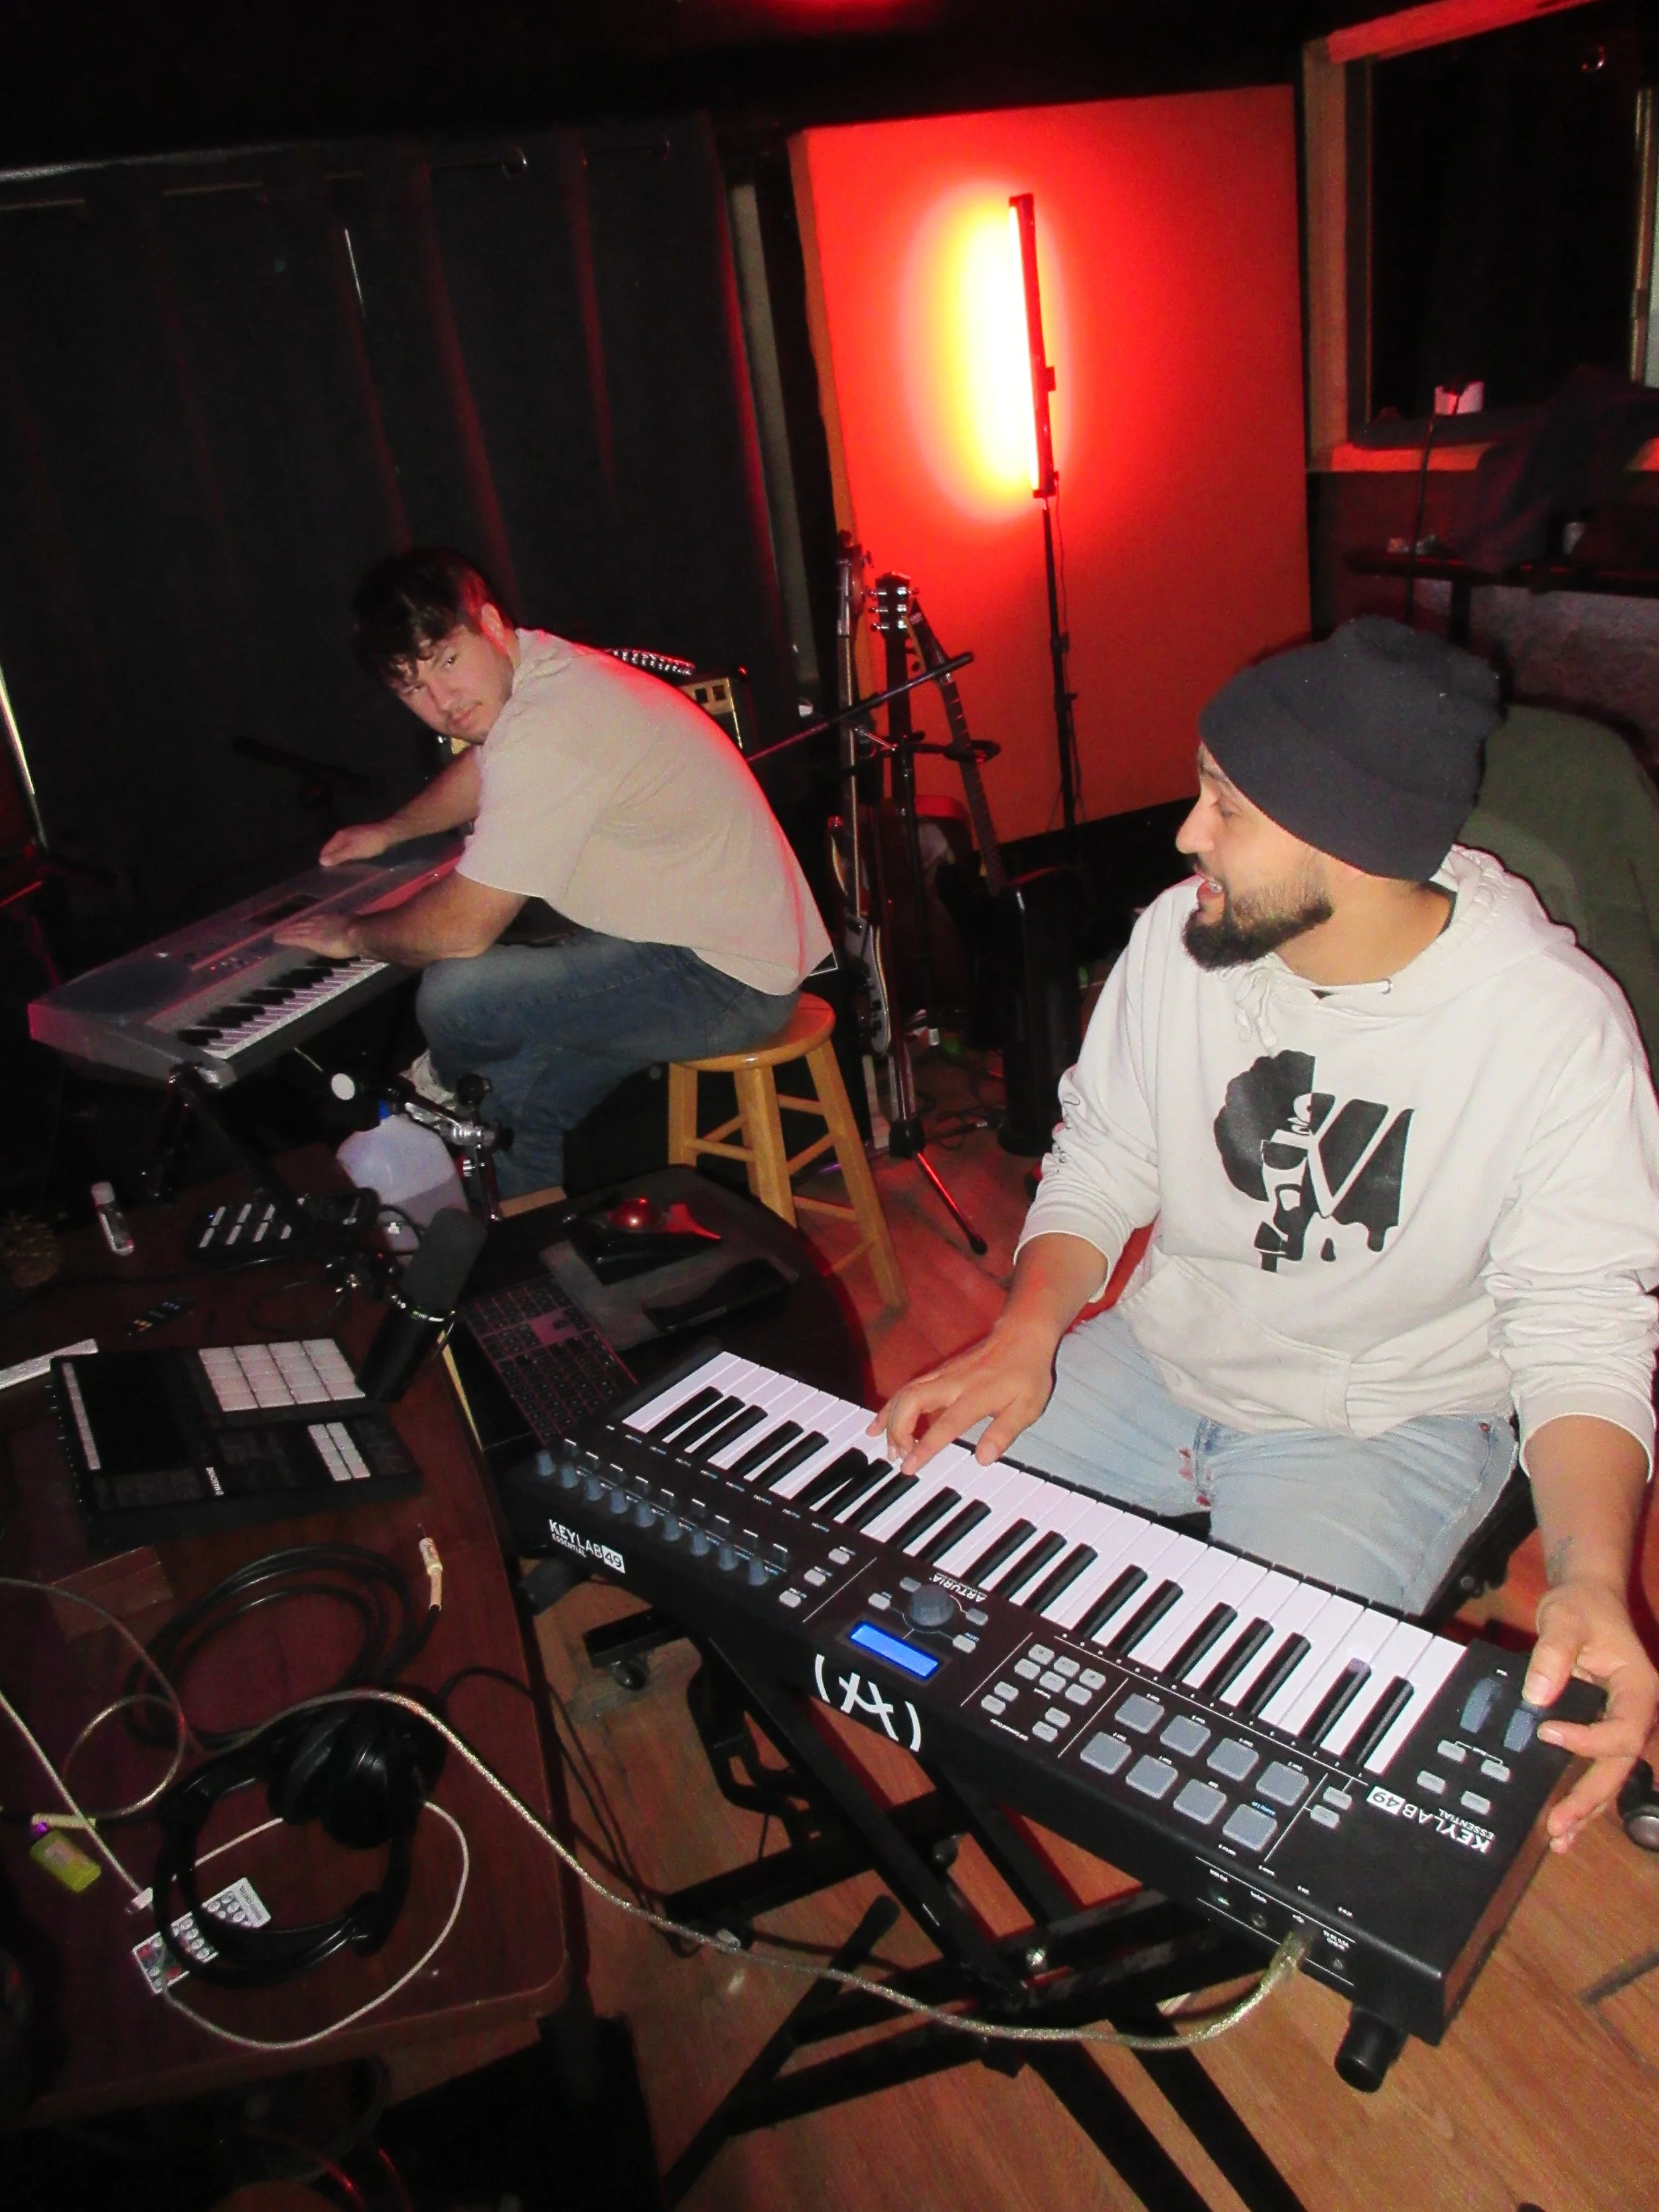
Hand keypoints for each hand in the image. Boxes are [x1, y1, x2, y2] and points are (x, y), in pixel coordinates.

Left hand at [272, 913, 361, 959]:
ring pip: (296, 929)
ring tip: (277, 933)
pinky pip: (294, 938)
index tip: (302, 923)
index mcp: (332, 918)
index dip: (308, 921)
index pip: (316, 919)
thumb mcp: (354, 924)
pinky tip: (276, 939)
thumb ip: (349, 926)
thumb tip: (351, 927)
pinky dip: (285, 938)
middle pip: (304, 923)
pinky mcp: (310, 939)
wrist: (358, 933)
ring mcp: (314, 929)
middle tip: (284, 927)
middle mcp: (321, 921)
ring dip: (286, 931)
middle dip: (294, 925)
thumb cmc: (361, 931)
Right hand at [320, 821, 393, 866]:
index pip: (326, 849)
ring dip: (341, 857)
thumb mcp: (352, 852)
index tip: (324, 872)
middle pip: (333, 848)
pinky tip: (352, 861)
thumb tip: (321, 861)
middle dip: (332, 858)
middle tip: (332, 873)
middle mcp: (344, 834)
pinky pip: (350, 848)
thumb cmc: (369, 843)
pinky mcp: (361, 838)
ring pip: (342, 848)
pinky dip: (349, 854)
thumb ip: (337, 857)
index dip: (324, 859)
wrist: (388, 834)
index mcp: (339, 836)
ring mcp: (353, 835)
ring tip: (341, 870)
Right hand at [870, 1318, 1057, 1474]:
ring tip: (882, 1444)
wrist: (1022, 1334)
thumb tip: (984, 1459)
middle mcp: (954, 1383)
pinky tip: (880, 1422)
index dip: (925, 1446)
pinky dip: (890, 1406)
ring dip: (889, 1419)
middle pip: (913, 1401)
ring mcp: (943, 1375)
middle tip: (897, 1456)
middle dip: (898, 1430)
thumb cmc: (1027, 1373)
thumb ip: (1004, 1433)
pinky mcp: (938, 1372)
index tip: (909, 1467)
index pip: (945, 1424)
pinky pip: (907, 1388)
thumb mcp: (1028, 1406)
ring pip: (905, 1393)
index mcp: (977, 1395)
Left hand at [1524, 1578, 1658, 1849]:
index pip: (1622, 1730)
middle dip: (1589, 1798)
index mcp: (1638, 1690)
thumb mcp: (1565, 1619)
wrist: (1587, 1600)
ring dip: (1587, 1808)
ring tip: (1559, 1838)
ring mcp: (1620, 1725)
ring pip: (1610, 1775)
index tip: (1546, 1731)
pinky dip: (1582, 1795)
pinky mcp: (1601, 1729)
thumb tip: (1538, 1695)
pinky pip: (1596, 1767)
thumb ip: (1553, 1653)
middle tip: (1557, 1825)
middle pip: (1618, 1765)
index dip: (1588, 1740)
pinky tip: (1563, 1823)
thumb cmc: (1582, 1607)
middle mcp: (1635, 1714)